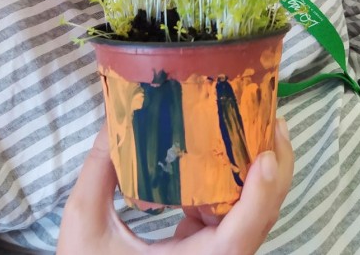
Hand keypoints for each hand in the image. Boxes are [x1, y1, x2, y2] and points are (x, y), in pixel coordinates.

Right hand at [57, 119, 293, 254]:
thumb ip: (99, 171)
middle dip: (274, 170)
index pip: (236, 239)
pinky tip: (221, 154)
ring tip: (255, 126)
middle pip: (259, 220)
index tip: (266, 157)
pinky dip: (235, 184)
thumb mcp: (85, 224)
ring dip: (261, 173)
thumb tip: (115, 118)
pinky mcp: (208, 249)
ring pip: (252, 217)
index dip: (258, 198)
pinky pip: (232, 216)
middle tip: (271, 121)